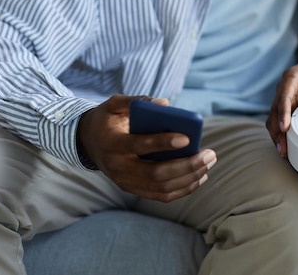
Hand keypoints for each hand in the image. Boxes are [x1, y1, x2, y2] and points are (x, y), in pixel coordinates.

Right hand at [76, 94, 216, 201]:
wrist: (88, 142)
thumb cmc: (107, 120)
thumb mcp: (114, 105)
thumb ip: (136, 101)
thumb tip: (164, 104)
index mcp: (111, 143)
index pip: (139, 145)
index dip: (163, 143)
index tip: (188, 137)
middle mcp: (117, 167)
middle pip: (156, 174)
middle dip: (187, 165)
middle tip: (210, 154)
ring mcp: (125, 182)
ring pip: (162, 188)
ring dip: (190, 177)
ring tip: (209, 163)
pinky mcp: (134, 189)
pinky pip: (162, 195)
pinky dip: (184, 188)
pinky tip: (200, 177)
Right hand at [266, 59, 297, 157]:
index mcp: (290, 78)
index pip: (283, 97)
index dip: (282, 113)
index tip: (284, 127)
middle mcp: (282, 89)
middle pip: (274, 111)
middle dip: (277, 130)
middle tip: (283, 147)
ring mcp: (282, 99)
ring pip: (273, 119)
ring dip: (276, 135)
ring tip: (283, 152)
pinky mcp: (286, 108)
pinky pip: (278, 122)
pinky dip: (280, 134)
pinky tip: (285, 147)